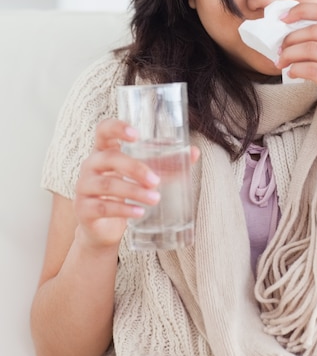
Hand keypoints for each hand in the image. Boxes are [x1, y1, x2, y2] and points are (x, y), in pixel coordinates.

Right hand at [74, 118, 198, 249]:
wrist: (102, 227)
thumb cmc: (123, 191)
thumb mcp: (141, 175)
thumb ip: (165, 163)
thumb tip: (194, 152)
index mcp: (103, 150)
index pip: (103, 130)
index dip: (116, 127)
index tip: (136, 134)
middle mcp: (90, 165)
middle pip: (110, 158)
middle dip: (135, 168)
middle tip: (156, 180)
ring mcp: (84, 187)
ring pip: (108, 185)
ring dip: (134, 191)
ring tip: (155, 198)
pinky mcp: (83, 209)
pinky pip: (103, 207)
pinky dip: (124, 210)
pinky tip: (139, 212)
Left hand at [277, 3, 316, 141]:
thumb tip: (292, 32)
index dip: (302, 11)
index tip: (283, 18)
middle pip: (315, 31)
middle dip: (291, 38)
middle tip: (279, 49)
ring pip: (311, 49)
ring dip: (290, 55)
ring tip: (281, 62)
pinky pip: (312, 69)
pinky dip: (296, 69)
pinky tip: (290, 73)